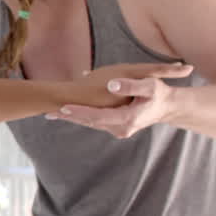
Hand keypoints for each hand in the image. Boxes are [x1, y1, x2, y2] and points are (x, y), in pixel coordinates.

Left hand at [47, 63, 193, 137]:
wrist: (167, 107)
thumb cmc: (159, 94)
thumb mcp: (150, 86)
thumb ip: (131, 85)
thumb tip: (112, 85)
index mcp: (128, 118)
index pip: (98, 116)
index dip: (81, 112)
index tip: (64, 107)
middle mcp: (121, 128)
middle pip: (91, 122)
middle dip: (70, 117)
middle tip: (48, 112)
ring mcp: (118, 129)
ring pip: (91, 123)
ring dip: (73, 118)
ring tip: (51, 113)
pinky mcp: (115, 127)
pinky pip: (95, 122)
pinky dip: (81, 117)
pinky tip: (66, 113)